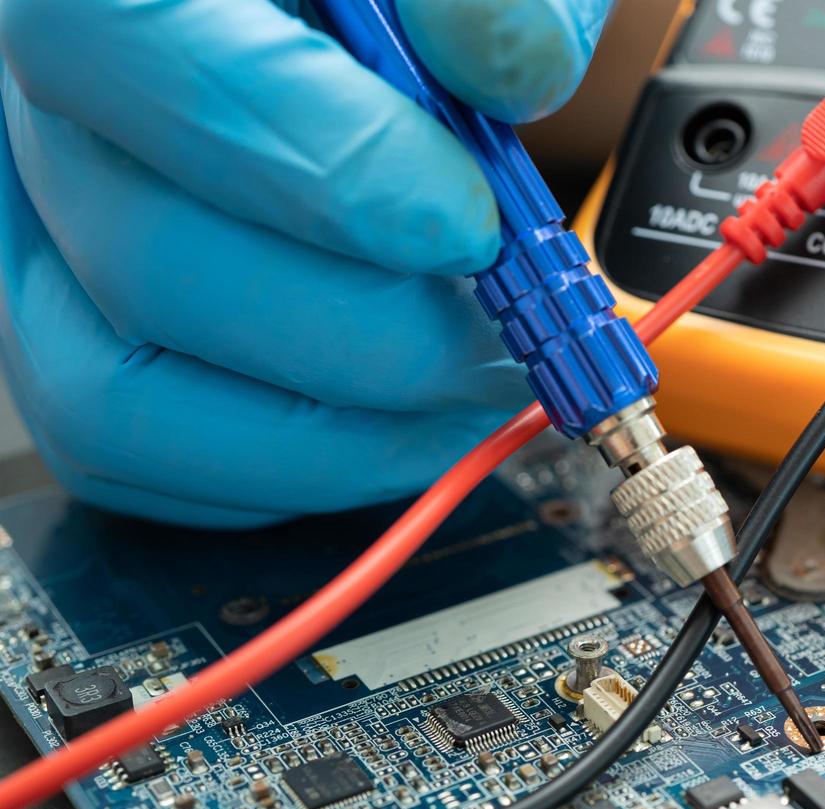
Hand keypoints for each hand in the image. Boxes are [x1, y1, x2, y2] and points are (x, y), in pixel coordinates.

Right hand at [0, 0, 610, 526]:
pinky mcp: (81, 343)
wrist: (341, 51)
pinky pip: (144, 460)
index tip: (468, 228)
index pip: (139, 52)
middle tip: (503, 338)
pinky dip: (289, 472)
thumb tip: (501, 59)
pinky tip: (400, 424)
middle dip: (368, 338)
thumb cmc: (394, 14)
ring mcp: (47, 244)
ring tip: (470, 391)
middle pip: (148, 264)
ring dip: (335, 433)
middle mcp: (43, 116)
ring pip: (125, 397)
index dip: (318, 164)